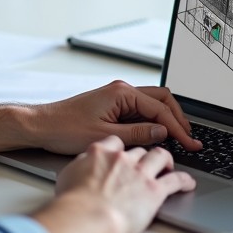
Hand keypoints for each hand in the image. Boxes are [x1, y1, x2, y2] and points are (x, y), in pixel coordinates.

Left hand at [30, 80, 202, 153]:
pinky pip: (140, 110)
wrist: (42, 126)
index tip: (190, 143)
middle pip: (162, 99)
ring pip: (152, 103)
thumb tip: (162, 133)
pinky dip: (153, 121)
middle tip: (189, 139)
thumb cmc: (65, 129)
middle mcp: (122, 90)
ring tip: (179, 138)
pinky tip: (157, 135)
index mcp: (122, 93)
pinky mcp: (113, 105)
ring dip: (166, 119)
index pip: (160, 109)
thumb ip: (137, 134)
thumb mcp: (105, 136)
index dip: (178, 128)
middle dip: (178, 118)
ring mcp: (117, 96)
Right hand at [46, 135, 196, 232]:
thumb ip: (81, 164)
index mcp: (102, 151)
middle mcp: (123, 158)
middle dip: (143, 154)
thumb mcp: (69, 174)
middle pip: (139, 149)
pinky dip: (184, 180)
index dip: (122, 146)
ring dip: (165, 159)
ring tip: (168, 164)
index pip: (116, 141)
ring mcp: (140, 173)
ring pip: (159, 156)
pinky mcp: (154, 190)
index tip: (124, 151)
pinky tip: (187, 183)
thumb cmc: (74, 202)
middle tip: (146, 160)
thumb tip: (82, 166)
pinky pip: (175, 180)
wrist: (87, 217)